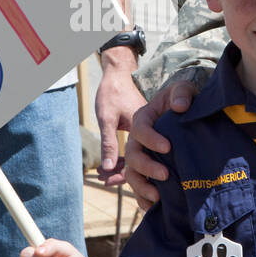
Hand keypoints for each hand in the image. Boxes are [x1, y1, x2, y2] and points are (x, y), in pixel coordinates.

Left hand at [95, 58, 144, 185]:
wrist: (118, 76)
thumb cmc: (112, 93)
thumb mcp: (107, 118)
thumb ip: (109, 143)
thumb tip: (107, 168)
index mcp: (143, 127)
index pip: (142, 155)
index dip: (134, 170)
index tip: (114, 180)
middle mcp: (150, 131)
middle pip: (143, 160)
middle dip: (127, 175)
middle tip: (106, 181)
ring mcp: (148, 132)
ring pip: (142, 157)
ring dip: (126, 169)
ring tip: (104, 178)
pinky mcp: (144, 134)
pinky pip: (139, 151)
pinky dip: (128, 161)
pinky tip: (113, 167)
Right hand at [124, 77, 195, 208]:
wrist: (186, 115)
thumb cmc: (182, 99)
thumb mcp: (183, 89)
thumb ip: (182, 93)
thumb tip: (180, 107)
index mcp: (143, 118)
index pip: (140, 129)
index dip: (150, 139)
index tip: (168, 147)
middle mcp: (137, 139)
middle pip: (132, 155)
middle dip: (147, 167)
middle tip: (166, 175)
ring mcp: (141, 156)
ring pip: (131, 174)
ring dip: (142, 187)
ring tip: (158, 197)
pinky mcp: (147, 170)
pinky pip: (139, 186)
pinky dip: (143, 198)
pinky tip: (155, 208)